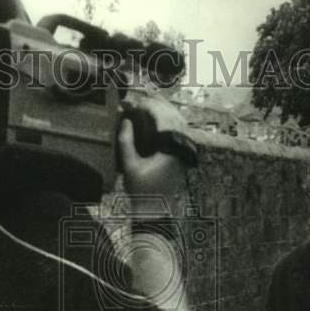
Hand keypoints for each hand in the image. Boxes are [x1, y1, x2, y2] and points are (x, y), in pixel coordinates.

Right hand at [119, 97, 186, 213]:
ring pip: (179, 122)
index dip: (150, 107)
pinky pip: (179, 132)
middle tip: (141, 100)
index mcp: (170, 148)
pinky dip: (169, 122)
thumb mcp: (129, 166)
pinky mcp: (182, 155)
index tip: (137, 102)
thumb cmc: (141, 190)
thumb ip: (126, 141)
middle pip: (174, 116)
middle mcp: (181, 147)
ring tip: (148, 105)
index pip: (164, 118)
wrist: (155, 210)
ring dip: (164, 111)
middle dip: (158, 105)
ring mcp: (184, 151)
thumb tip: (125, 121)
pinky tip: (158, 120)